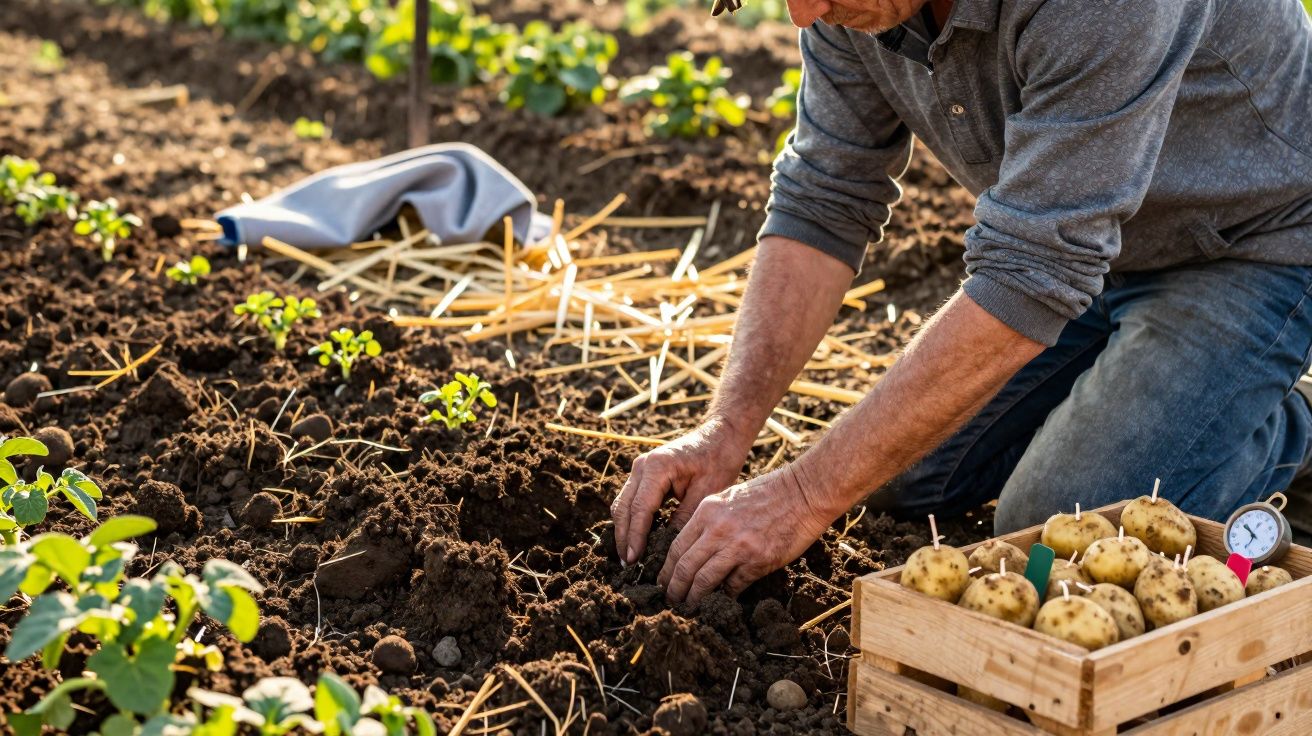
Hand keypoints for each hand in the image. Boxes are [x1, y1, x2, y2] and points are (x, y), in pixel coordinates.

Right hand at [611, 416, 752, 565]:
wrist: (721, 436)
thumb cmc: (718, 461)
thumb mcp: (706, 493)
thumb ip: (684, 518)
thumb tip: (666, 548)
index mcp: (657, 467)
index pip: (640, 509)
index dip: (635, 537)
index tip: (633, 560)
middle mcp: (642, 466)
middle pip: (624, 508)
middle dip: (624, 538)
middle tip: (627, 566)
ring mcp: (640, 468)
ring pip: (623, 505)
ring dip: (624, 531)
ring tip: (629, 558)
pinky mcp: (643, 474)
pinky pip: (631, 500)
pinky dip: (631, 520)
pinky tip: (637, 540)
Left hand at [658, 463, 837, 603]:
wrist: (803, 492)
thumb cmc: (769, 493)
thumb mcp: (729, 499)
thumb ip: (710, 522)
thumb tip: (695, 551)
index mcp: (707, 511)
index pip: (676, 547)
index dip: (666, 570)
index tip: (664, 582)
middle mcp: (717, 529)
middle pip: (684, 567)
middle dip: (674, 589)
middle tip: (671, 602)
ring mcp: (737, 546)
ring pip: (704, 581)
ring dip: (694, 598)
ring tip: (689, 608)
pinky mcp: (757, 560)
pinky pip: (733, 586)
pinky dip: (726, 596)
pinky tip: (723, 601)